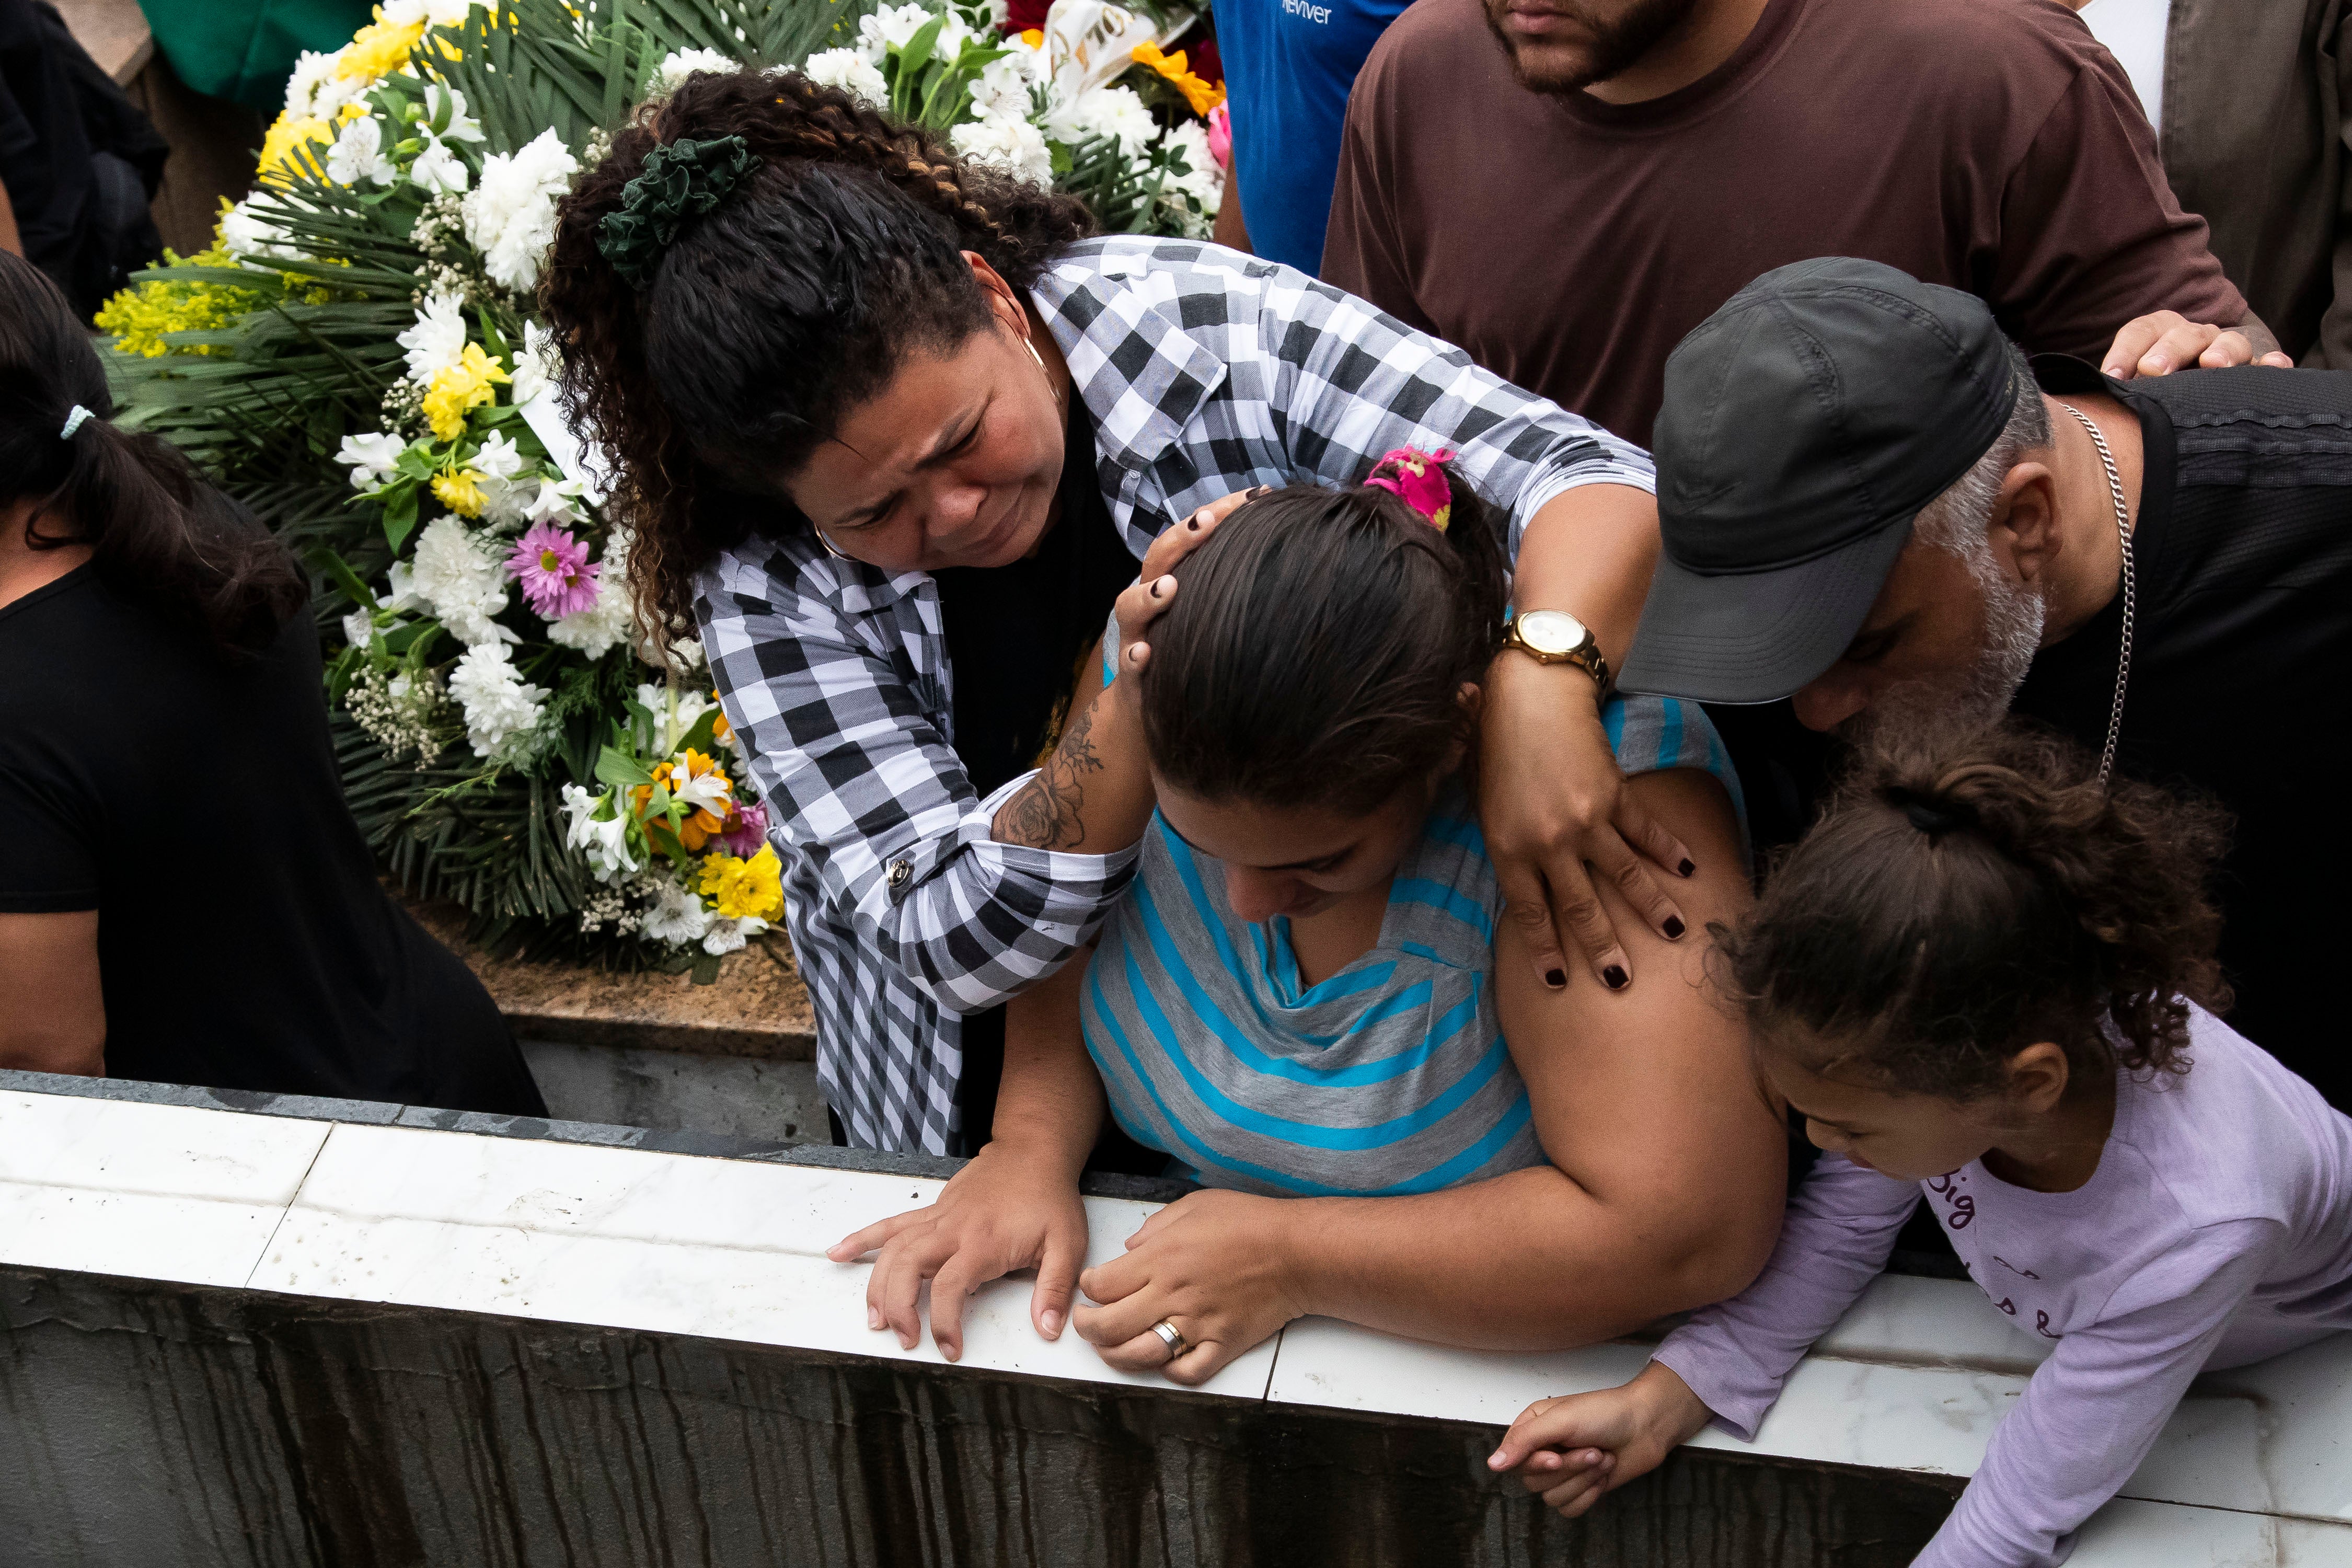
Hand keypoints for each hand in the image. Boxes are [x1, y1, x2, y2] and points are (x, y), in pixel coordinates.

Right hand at [826, 1139, 1087, 1361]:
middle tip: (904, 1337)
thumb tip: (1047, 1329)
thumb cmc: (1049, 1198)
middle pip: (907, 1266)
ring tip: (873, 1319)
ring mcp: (937, 1218)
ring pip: (893, 1249)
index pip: (949, 1286)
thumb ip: (1055, 1288)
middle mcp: (952, 1229)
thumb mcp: (1067, 1244)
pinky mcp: (931, 1211)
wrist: (1033, 1151)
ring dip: (876, 1284)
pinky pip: (890, 1224)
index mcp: (982, 1242)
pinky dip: (862, 1238)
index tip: (950, 1349)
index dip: (944, 1323)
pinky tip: (838, 1252)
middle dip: (897, 1306)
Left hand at [1072, 1187, 1305, 1385]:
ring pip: (1139, 1356)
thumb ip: (1155, 1226)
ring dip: (1115, 1356)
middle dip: (1087, 1328)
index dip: (1088, 1288)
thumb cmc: (1250, 1222)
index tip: (1091, 1286)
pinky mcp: (1222, 1345)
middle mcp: (1173, 1295)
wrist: (1298, 1251)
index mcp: (1161, 1258)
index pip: (1101, 1285)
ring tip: (1110, 1348)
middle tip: (1086, 1323)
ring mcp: (1197, 1324)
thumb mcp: (1194, 1205)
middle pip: (1108, 1326)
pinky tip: (1162, 1359)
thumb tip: (1131, 1247)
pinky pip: (1186, 1372)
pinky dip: (1169, 1372)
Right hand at [1111, 489, 1264, 694]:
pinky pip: (1129, 666)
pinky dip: (1135, 659)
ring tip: (1169, 588)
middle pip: (1158, 559)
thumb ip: (1233, 579)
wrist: (1152, 708)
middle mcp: (1150, 601)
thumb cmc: (1191, 650)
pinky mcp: (1133, 677)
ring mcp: (1137, 636)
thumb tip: (1288, 543)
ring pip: (1130, 608)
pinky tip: (1145, 654)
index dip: (1222, 512)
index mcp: (1173, 577)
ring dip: (1148, 596)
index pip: (1193, 535)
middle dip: (1182, 538)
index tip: (1259, 494)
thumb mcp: (1209, 611)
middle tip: (1207, 521)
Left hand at [1479, 654, 1695, 991]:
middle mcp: (1549, 843)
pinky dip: (1668, 852)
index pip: (1531, 913)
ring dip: (1651, 909)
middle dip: (1602, 948)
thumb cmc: (1495, 744)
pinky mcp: (1615, 796)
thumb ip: (1500, 842)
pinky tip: (1688, 871)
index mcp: (1508, 848)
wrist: (1532, 696)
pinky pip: (1645, 833)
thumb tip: (1514, 885)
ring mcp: (1587, 822)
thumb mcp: (1481, 800)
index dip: (1545, 950)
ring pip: (1623, 877)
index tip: (1558, 983)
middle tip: (1620, 982)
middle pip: (1580, 907)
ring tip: (1674, 933)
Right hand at [1485, 1363, 1711, 1517]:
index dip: (1536, 1464)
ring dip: (1583, 1480)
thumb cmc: (1606, 1412)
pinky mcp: (1580, 1488)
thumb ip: (1524, 1441)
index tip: (1556, 1458)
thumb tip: (1493, 1464)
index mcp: (1532, 1427)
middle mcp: (1543, 1450)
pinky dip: (1590, 1494)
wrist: (1646, 1426)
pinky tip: (1603, 1474)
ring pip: (1552, 1497)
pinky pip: (1570, 1508)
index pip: (1514, 1459)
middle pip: (1534, 1482)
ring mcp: (1562, 1471)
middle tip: (1592, 1450)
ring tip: (1602, 1457)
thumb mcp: (1560, 1419)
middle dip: (1569, 1469)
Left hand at [2101, 310, 2292, 378]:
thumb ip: (2116, 386)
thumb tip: (2089, 399)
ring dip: (2221, 352)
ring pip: (2229, 342)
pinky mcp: (2259, 368)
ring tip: (2212, 365)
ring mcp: (2229, 350)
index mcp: (2160, 333)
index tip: (2111, 378)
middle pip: (2184, 334)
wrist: (2194, 393)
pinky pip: (2269, 362)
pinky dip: (2273, 363)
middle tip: (2153, 370)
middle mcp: (2195, 336)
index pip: (2141, 331)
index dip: (2124, 352)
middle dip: (2168, 350)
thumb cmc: (2153, 392)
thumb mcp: (2132, 385)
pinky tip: (2275, 367)